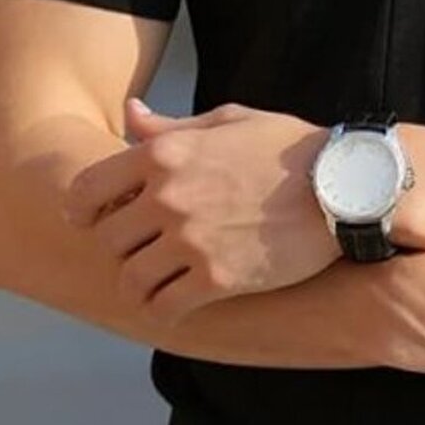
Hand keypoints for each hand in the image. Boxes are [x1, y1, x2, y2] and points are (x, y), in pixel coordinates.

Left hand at [61, 99, 335, 322]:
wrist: (343, 187)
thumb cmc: (288, 148)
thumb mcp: (228, 121)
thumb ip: (171, 126)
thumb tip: (130, 115)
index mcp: (164, 154)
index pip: (86, 191)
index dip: (81, 211)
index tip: (89, 222)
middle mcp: (168, 197)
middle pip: (109, 239)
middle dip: (122, 246)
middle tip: (141, 251)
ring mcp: (190, 240)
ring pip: (131, 278)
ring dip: (140, 282)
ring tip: (157, 281)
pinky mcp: (216, 279)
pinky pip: (163, 307)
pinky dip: (164, 309)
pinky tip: (178, 303)